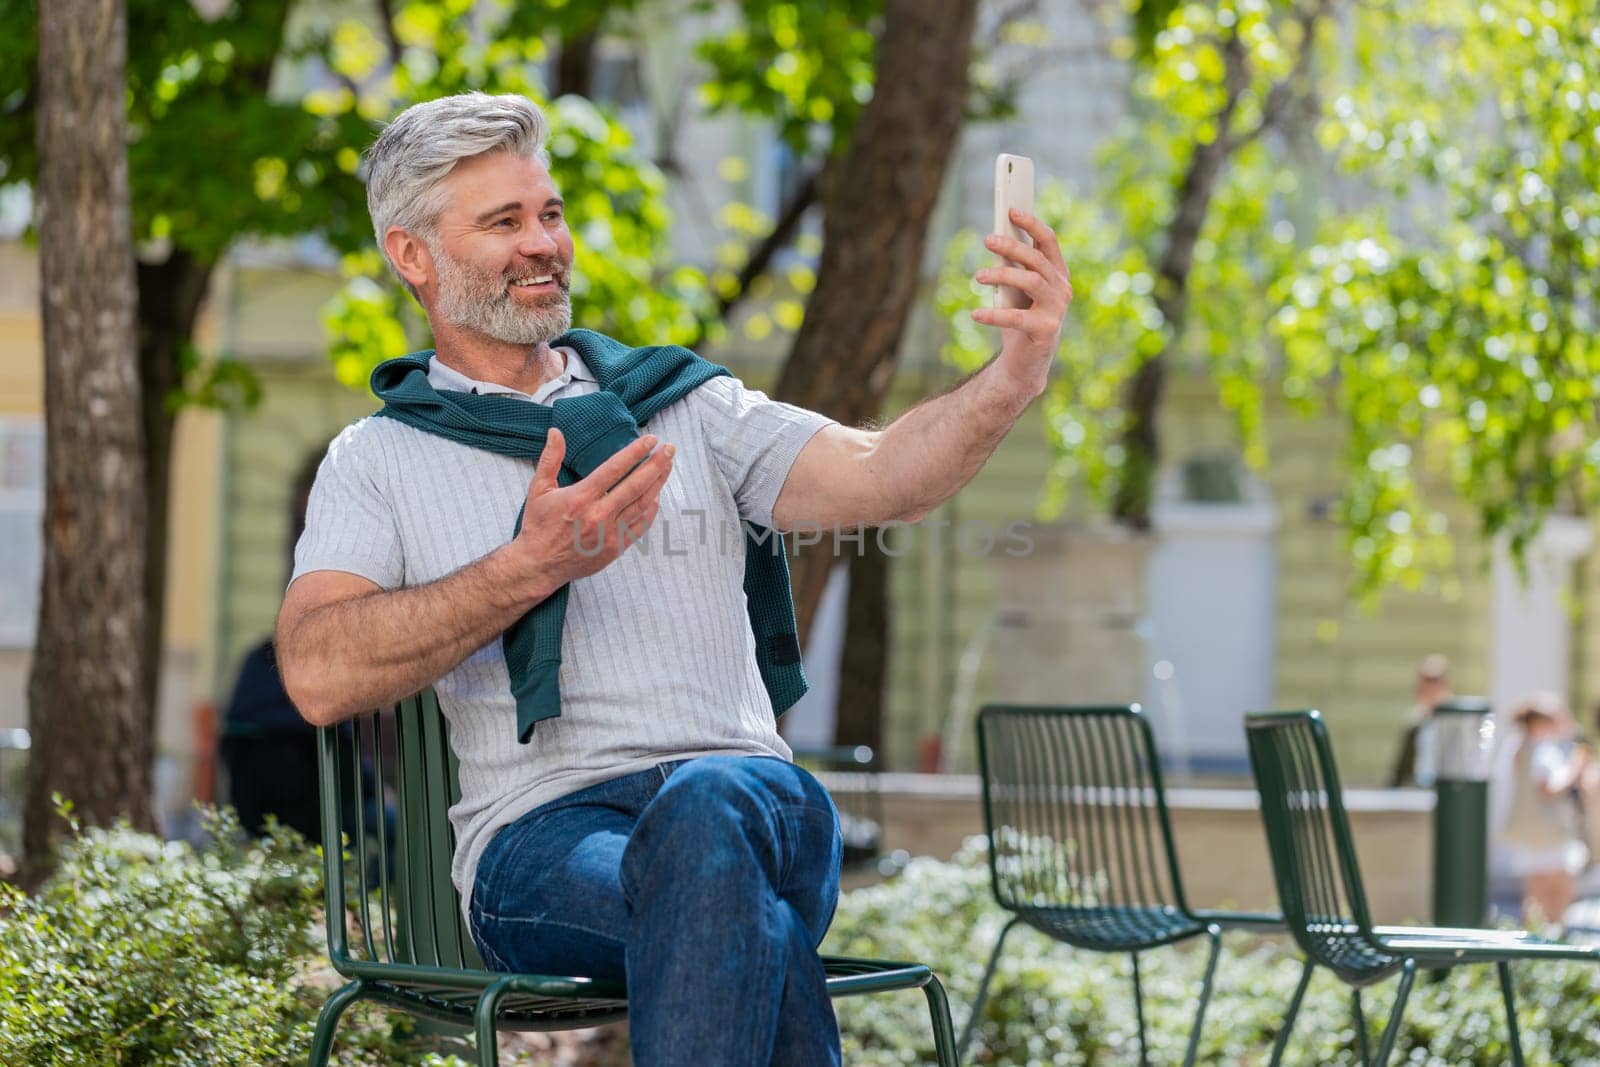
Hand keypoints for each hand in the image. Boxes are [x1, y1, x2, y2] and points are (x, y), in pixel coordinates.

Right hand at [510, 428, 674, 591]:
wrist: (539, 565)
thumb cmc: (538, 526)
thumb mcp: (538, 489)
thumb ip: (550, 458)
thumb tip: (555, 432)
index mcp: (581, 497)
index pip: (615, 468)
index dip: (635, 452)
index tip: (651, 439)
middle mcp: (598, 515)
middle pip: (635, 485)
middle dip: (656, 465)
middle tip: (670, 449)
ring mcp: (609, 533)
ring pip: (642, 505)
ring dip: (658, 484)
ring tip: (668, 466)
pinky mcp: (615, 548)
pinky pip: (640, 526)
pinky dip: (651, 510)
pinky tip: (656, 496)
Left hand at [971, 208, 1072, 396]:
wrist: (1025, 364)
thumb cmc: (1019, 320)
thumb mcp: (1016, 291)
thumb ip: (1013, 268)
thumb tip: (995, 240)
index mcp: (1057, 274)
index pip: (1048, 241)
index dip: (1032, 224)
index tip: (1011, 210)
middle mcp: (1062, 289)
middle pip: (1037, 259)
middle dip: (1012, 246)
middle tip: (987, 239)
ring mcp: (1057, 310)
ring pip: (1031, 282)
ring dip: (1002, 275)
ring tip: (978, 276)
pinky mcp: (1046, 331)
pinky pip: (1017, 318)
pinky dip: (994, 315)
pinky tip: (975, 313)